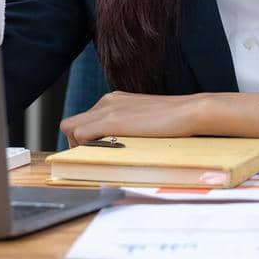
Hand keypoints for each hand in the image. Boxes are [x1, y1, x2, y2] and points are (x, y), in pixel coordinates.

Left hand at [59, 91, 206, 148]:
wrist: (188, 112)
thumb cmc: (173, 121)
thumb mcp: (144, 120)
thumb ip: (129, 126)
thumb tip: (120, 144)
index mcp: (115, 100)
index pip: (83, 119)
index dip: (84, 139)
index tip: (94, 152)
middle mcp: (107, 101)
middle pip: (71, 124)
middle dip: (76, 144)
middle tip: (92, 158)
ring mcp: (107, 109)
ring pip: (70, 128)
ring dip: (78, 146)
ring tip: (96, 158)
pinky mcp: (111, 120)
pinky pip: (80, 134)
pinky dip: (85, 147)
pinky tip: (103, 154)